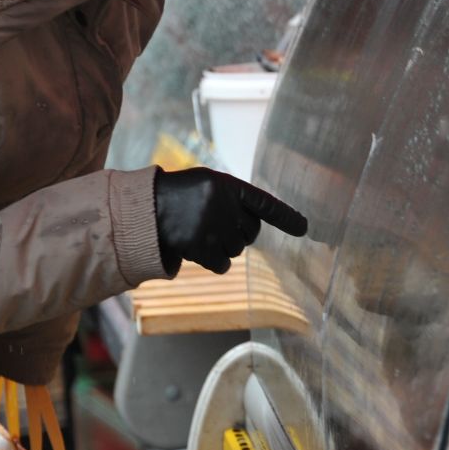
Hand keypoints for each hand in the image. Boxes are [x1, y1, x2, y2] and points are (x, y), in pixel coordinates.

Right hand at [153, 167, 307, 275]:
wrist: (144, 210)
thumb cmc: (178, 196)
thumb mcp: (205, 184)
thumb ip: (231, 198)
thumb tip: (257, 223)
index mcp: (226, 185)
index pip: (264, 203)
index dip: (286, 217)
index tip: (304, 228)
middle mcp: (223, 205)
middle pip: (250, 232)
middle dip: (238, 232)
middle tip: (214, 224)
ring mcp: (212, 227)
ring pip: (236, 249)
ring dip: (222, 246)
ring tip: (198, 231)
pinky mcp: (201, 247)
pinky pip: (222, 264)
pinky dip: (213, 261)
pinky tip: (196, 248)